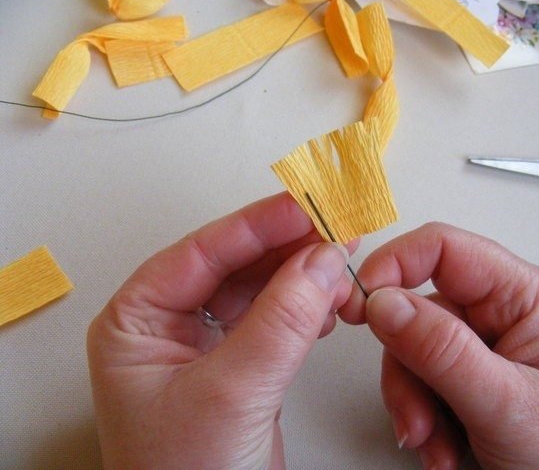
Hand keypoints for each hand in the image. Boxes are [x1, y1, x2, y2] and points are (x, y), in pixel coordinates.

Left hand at [87, 193, 353, 469]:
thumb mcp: (230, 392)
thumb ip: (281, 321)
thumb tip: (322, 259)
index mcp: (136, 322)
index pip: (201, 252)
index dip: (257, 225)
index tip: (305, 207)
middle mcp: (167, 327)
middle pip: (234, 265)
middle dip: (288, 250)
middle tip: (334, 232)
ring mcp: (205, 346)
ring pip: (259, 290)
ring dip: (303, 279)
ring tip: (340, 269)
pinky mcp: (239, 367)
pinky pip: (275, 320)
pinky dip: (306, 310)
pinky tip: (327, 305)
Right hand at [340, 223, 538, 469]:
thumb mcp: (508, 405)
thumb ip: (443, 352)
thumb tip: (384, 303)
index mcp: (524, 296)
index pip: (445, 250)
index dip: (396, 265)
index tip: (361, 302)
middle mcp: (500, 313)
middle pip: (417, 309)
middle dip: (407, 368)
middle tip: (414, 416)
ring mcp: (482, 346)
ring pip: (411, 350)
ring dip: (412, 402)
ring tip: (435, 444)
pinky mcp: (467, 376)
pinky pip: (419, 380)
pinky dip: (420, 417)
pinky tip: (443, 447)